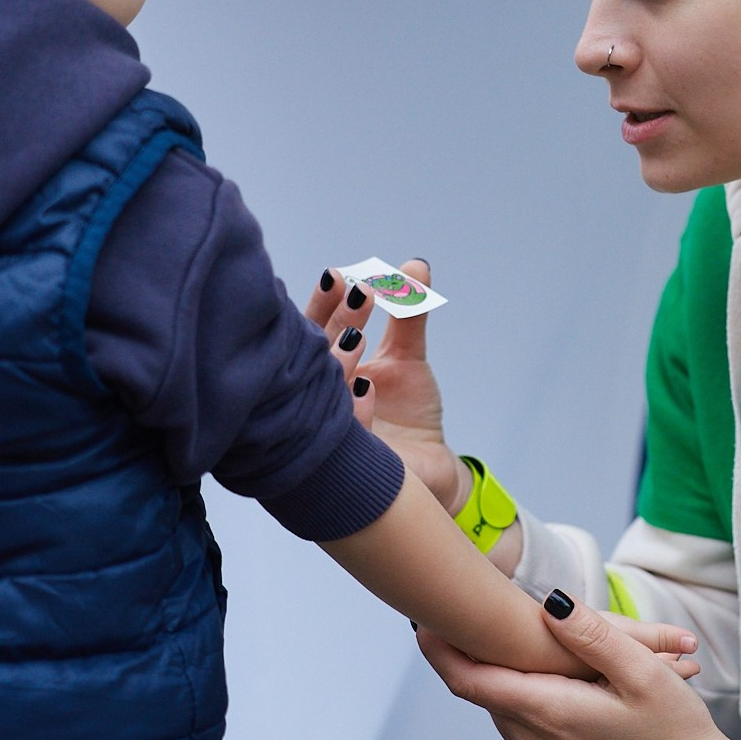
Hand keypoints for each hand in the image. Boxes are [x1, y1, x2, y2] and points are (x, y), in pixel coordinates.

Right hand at [306, 259, 466, 510]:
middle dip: (333, 322)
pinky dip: (353, 409)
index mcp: (325, 370)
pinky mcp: (347, 464)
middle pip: (311, 355)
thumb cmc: (407, 415)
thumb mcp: (409, 358)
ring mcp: (326, 432)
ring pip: (317, 394)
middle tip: (358, 293)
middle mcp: (316, 398)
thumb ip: (408, 313)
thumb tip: (415, 266)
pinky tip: (367, 387)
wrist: (430, 472)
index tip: (341, 276)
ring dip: (336, 363)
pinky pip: (340, 436)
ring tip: (357, 335)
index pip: (314, 330)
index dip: (325, 304)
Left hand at [418, 595, 740, 739]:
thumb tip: (546, 601)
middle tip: (470, 606)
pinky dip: (522, 695)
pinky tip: (547, 674)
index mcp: (548, 715)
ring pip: (501, 705)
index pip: (468, 679)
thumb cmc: (677, 732)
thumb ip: (592, 636)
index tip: (420, 615)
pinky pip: (519, 724)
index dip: (438, 647)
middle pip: (481, 688)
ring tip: (511, 634)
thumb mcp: (644, 674)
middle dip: (473, 650)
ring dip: (503, 673)